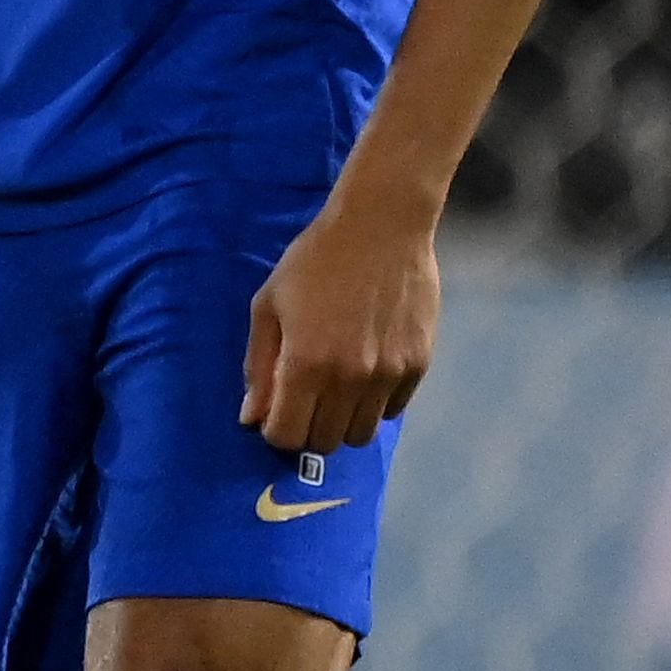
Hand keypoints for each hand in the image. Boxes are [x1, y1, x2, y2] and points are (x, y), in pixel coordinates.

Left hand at [244, 181, 439, 454]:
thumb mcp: (268, 307)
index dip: (274, 430)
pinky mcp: (419, 365)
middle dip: (306, 431)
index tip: (273, 412)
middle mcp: (351, 378)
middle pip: (325, 442)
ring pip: (361, 434)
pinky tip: (363, 375)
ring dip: (341, 422)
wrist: (382, 228)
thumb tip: (251, 418)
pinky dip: (373, 405)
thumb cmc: (314, 262)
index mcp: (306, 364)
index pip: (287, 435)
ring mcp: (389, 375)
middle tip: (302, 402)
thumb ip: (259, 367)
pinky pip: (392, 411)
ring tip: (333, 391)